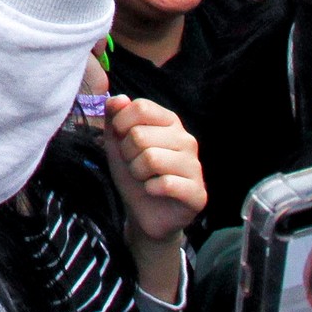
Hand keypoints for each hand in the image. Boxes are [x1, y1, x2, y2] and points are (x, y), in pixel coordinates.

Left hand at [104, 95, 205, 245]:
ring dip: (137, 172)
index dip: (121, 125)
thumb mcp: (117, 143)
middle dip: (127, 155)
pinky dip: (151, 189)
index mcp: (170, 122)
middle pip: (140, 135)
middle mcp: (186, 140)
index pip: (141, 107)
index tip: (121, 140)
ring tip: (144, 178)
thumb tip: (119, 99)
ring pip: (151, 158)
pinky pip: (166, 183)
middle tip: (135, 165)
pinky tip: (154, 191)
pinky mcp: (197, 193)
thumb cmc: (134, 173)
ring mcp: (195, 166)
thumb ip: (114, 117)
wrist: (144, 212)